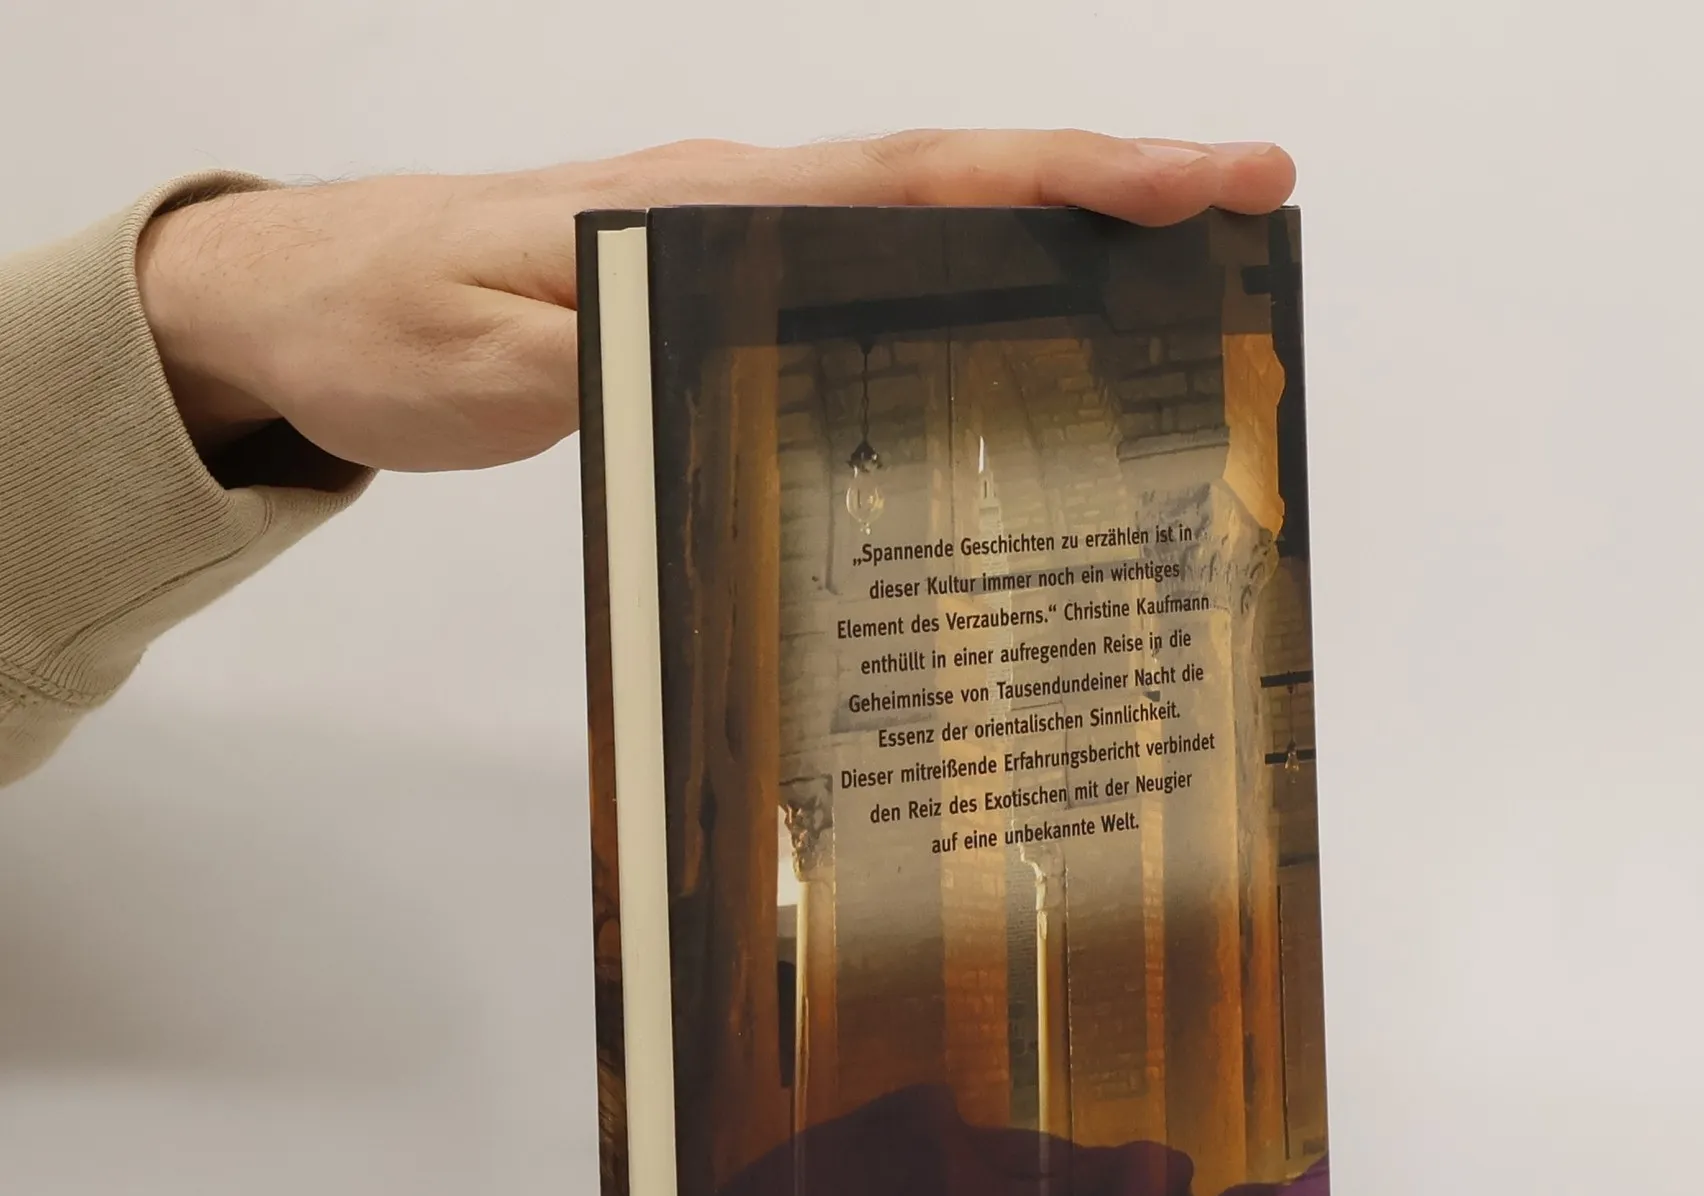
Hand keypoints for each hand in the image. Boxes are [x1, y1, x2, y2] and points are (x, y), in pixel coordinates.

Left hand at [133, 131, 1294, 474]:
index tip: (1199, 178)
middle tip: (1248, 207)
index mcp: (709, 206)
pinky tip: (1012, 340)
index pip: (919, 182)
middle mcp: (742, 207)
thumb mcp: (492, 357)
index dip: (1066, 177)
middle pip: (955, 187)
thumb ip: (620, 349)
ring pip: (924, 233)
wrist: (303, 303)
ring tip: (1181, 283)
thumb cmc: (390, 321)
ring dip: (1055, 242)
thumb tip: (762, 340)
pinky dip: (964, 296)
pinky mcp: (719, 293)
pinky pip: (868, 286)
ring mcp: (736, 245)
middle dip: (1109, 192)